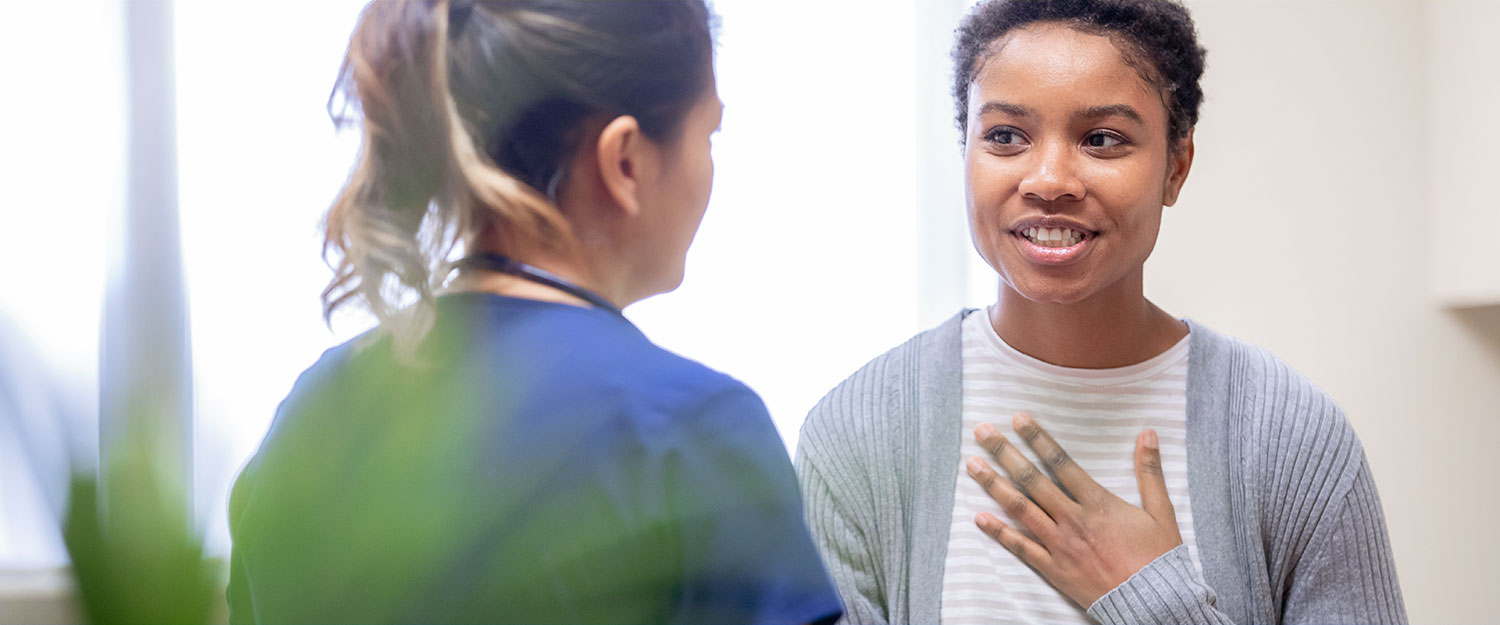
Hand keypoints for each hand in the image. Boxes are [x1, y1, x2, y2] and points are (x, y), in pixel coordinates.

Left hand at [965, 412, 1181, 607]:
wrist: (1155, 603)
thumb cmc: (1159, 558)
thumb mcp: (1161, 511)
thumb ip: (1150, 471)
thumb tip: (1148, 433)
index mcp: (1097, 503)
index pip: (1061, 462)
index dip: (1038, 438)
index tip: (1017, 418)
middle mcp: (1073, 520)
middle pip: (1032, 480)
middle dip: (1005, 453)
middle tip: (982, 433)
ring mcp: (1060, 545)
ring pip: (1021, 509)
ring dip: (994, 485)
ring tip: (972, 466)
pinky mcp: (1053, 569)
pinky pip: (1021, 548)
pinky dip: (999, 532)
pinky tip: (979, 517)